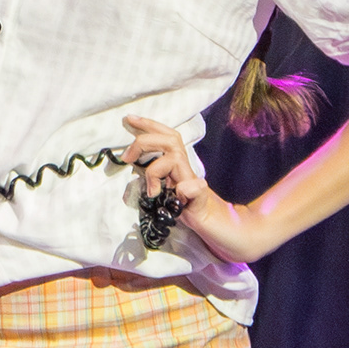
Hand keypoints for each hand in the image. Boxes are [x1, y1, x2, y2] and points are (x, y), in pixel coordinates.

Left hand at [122, 115, 259, 262]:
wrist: (221, 228)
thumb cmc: (190, 211)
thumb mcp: (167, 193)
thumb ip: (154, 180)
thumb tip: (133, 169)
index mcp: (178, 167)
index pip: (166, 137)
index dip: (149, 125)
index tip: (129, 118)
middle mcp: (186, 170)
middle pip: (170, 140)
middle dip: (145, 141)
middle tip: (127, 156)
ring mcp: (194, 185)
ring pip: (176, 158)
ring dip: (156, 169)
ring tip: (151, 189)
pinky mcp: (201, 202)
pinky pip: (194, 189)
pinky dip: (185, 188)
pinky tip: (178, 194)